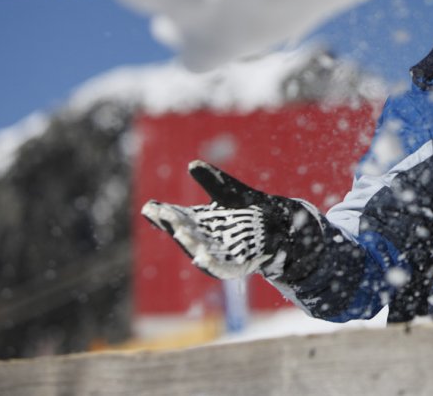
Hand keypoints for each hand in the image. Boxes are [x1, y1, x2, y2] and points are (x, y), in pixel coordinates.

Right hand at [142, 160, 322, 279]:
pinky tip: (200, 257)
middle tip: (161, 214)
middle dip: (173, 225)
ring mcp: (217, 254)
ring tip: (178, 232)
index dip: (163, 213)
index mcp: (199, 222)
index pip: (176, 217)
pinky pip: (219, 267)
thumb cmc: (250, 211)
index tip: (151, 206)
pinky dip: (209, 263)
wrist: (282, 228)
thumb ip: (214, 182)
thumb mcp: (230, 194)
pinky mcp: (234, 267)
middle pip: (185, 232)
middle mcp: (204, 239)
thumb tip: (193, 165)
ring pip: (199, 249)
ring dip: (189, 243)